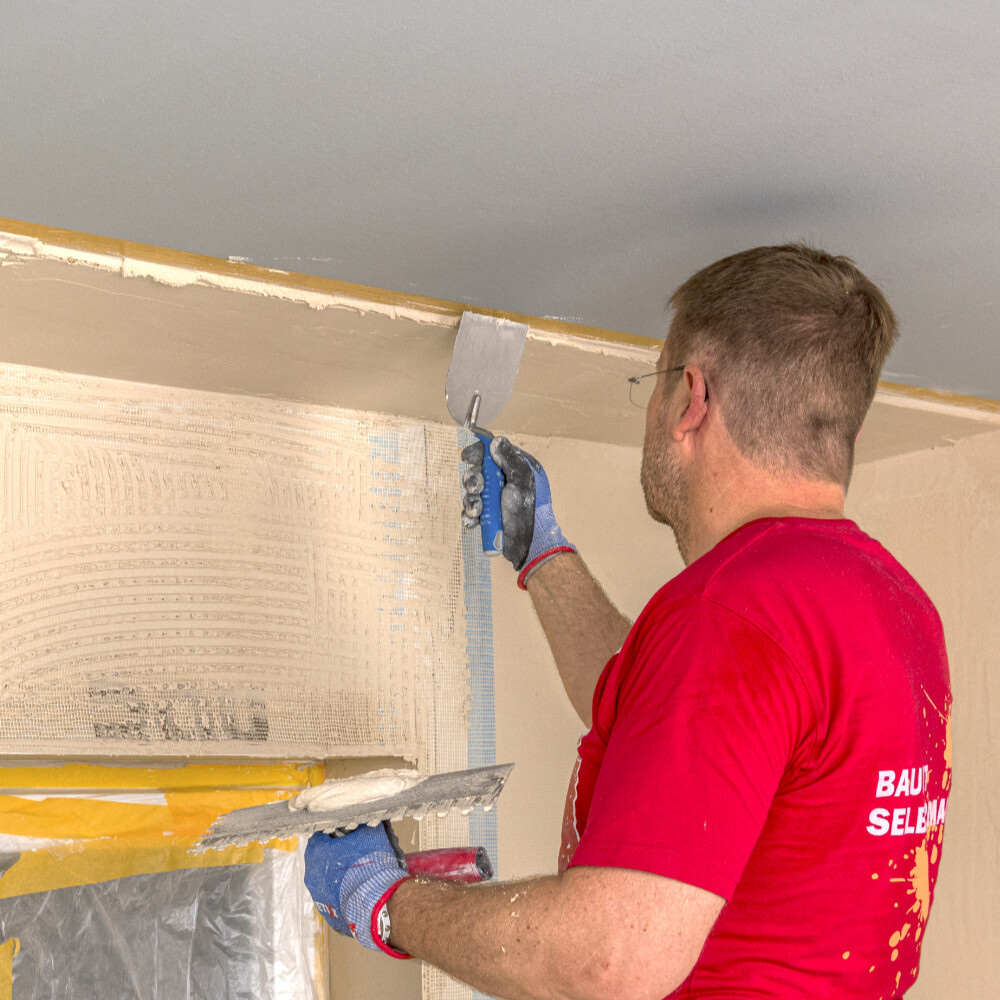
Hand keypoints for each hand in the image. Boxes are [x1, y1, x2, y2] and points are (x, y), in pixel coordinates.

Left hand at [304, 823, 410, 957]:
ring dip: (339, 875)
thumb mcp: (371, 834)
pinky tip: (359, 891)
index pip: (321, 836)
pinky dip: (343, 893)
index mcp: (316, 853)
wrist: (378, 904)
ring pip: (326, 880)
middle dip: (336, 855)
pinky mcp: (329, 915)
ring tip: (360, 874)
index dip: (335, 833)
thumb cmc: (371, 864)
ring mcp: (318, 898)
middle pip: (321, 859)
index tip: (348, 835)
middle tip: (355, 853)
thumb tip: (365, 819)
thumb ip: (363, 825)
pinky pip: (334, 898)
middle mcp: (311, 876)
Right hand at [461, 436, 575, 588]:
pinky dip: (469, 516)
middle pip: (477, 472)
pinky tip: (474, 520)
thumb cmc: (532, 510)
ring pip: (471, 493)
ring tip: (478, 510)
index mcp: (516, 469)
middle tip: (477, 488)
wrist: (532, 542)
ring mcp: (495, 500)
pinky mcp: (488, 517)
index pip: (491, 453)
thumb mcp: (522, 479)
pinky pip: (470, 512)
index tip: (468, 457)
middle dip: (473, 480)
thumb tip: (495, 442)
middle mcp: (504, 482)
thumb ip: (509, 458)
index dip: (477, 453)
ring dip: (471, 500)